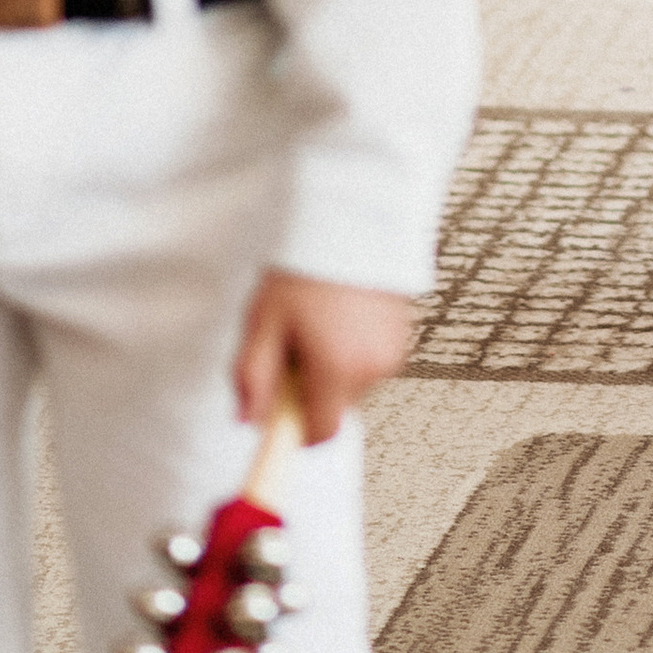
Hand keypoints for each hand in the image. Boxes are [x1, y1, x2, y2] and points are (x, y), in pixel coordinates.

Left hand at [233, 269, 413, 443]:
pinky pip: (371, 360)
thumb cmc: (305, 266)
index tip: (280, 405)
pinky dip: (354, 348)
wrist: (353, 217)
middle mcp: (372, 366)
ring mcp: (393, 349)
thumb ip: (252, 377)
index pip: (319, 434)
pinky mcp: (404, 333)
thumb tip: (247, 419)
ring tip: (319, 320)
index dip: (295, 426)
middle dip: (312, 386)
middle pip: (335, 407)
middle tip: (294, 343)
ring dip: (334, 366)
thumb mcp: (264, 320)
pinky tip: (340, 314)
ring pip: (353, 383)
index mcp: (337, 369)